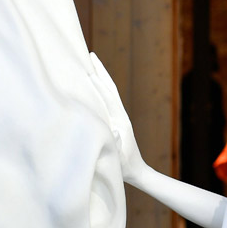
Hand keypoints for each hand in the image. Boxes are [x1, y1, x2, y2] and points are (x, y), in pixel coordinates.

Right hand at [88, 52, 146, 181]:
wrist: (138, 172)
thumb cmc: (125, 168)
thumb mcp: (120, 159)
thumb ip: (119, 146)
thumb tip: (115, 131)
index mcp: (120, 122)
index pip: (108, 100)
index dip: (98, 86)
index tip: (88, 72)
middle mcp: (121, 116)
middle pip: (110, 88)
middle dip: (101, 71)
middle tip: (90, 55)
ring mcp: (120, 117)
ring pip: (110, 91)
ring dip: (102, 75)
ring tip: (92, 62)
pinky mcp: (118, 120)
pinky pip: (109, 98)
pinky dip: (102, 87)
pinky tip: (95, 83)